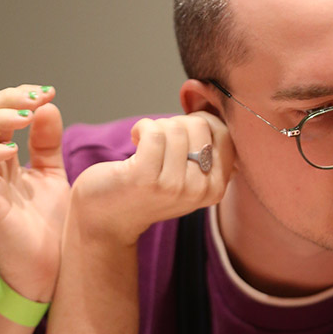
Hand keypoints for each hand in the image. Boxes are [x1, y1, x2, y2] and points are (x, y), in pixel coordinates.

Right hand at [0, 85, 69, 300]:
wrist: (51, 267)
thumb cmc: (49, 224)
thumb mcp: (52, 173)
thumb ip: (48, 142)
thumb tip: (47, 105)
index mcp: (2, 157)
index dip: (18, 97)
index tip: (49, 91)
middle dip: (5, 99)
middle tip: (35, 97)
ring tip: (26, 117)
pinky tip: (14, 151)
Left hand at [66, 111, 234, 245]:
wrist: (108, 219)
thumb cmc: (147, 189)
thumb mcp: (187, 179)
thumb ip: (205, 154)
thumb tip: (213, 114)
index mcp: (215, 188)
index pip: (224, 135)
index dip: (202, 122)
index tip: (182, 131)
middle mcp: (198, 190)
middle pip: (200, 126)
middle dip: (177, 123)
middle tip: (160, 139)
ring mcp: (173, 186)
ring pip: (175, 127)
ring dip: (156, 126)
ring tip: (145, 143)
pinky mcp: (145, 178)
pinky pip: (154, 132)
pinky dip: (142, 127)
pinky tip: (135, 138)